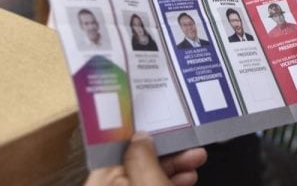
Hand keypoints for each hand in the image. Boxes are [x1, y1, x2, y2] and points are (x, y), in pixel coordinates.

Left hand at [84, 133, 206, 185]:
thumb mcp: (150, 184)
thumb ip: (143, 156)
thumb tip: (142, 136)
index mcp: (101, 182)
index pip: (113, 146)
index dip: (137, 131)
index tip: (156, 118)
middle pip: (134, 161)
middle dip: (165, 150)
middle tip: (188, 141)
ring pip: (145, 176)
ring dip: (173, 166)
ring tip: (195, 159)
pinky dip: (169, 182)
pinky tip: (187, 178)